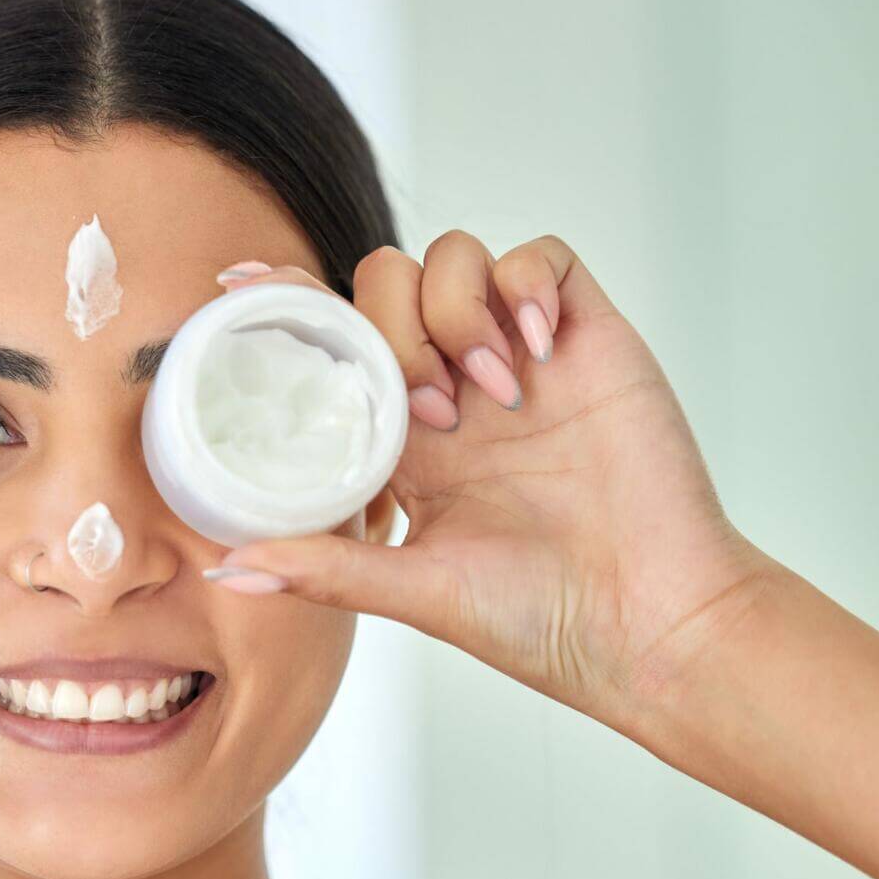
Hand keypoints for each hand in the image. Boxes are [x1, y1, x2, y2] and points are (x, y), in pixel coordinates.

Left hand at [207, 234, 787, 730]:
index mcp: (404, 440)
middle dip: (390, 328)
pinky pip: (544, 257)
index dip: (290, 304)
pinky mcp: (587, 338)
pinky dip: (527, 282)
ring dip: (455, 309)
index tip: (241, 285)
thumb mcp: (416, 591)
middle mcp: (455, 388)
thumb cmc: (539, 618)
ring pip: (455, 256)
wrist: (651, 621)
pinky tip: (537, 349)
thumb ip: (326, 569)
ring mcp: (521, 358)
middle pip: (385, 282)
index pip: (334, 342)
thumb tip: (226, 570)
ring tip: (489, 392)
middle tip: (432, 412)